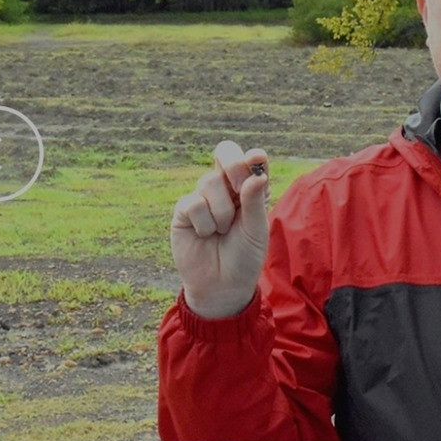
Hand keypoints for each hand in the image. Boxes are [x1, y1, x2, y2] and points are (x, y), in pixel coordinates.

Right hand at [170, 140, 269, 317]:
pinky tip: (206, 235)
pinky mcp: (184, 211)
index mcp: (249, 188)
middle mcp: (226, 187)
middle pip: (225, 155)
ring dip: (222, 212)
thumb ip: (255, 201)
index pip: (249, 159)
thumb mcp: (256, 230)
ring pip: (210, 182)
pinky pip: (193, 203)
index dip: (251, 156)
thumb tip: (257, 174)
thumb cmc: (245, 257)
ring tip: (222, 231)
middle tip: (239, 191)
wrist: (222, 286)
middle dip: (234, 168)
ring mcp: (204, 197)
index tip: (256, 159)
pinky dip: (205, 223)